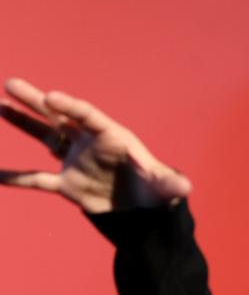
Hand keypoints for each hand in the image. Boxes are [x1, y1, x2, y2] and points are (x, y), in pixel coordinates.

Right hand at [0, 78, 191, 212]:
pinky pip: (38, 179)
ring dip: (22, 123)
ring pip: (45, 137)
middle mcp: (90, 143)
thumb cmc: (155, 191)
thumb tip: (186, 187)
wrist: (143, 211)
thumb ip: (169, 184)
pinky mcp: (68, 183)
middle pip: (60, 117)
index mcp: (112, 136)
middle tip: (12, 84)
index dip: (69, 105)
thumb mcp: (163, 187)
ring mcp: (76, 161)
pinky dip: (19, 178)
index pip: (87, 115)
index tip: (50, 97)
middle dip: (36, 101)